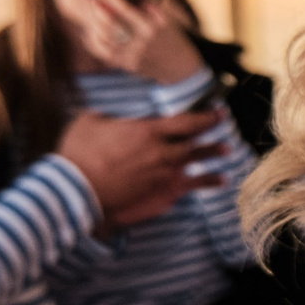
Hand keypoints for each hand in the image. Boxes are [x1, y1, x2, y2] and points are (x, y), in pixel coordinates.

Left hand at [56, 0, 203, 85]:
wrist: (179, 68)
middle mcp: (140, 44)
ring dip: (94, 25)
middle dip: (100, 11)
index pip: (128, 13)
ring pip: (104, 40)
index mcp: (152, 30)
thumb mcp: (168, 22)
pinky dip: (94, 42)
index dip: (115, 1)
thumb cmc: (173, 39)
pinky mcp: (126, 65)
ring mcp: (131, 56)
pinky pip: (104, 53)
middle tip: (94, 0)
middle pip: (112, 26)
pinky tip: (90, 32)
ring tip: (92, 13)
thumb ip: (151, 8)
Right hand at [56, 110, 225, 230]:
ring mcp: (164, 174)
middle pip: (195, 141)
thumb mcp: (89, 122)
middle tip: (225, 127)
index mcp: (147, 131)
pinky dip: (208, 181)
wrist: (77, 190)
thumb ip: (107, 117)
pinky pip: (191, 186)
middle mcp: (162, 151)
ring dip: (212, 155)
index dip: (204, 115)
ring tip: (227, 150)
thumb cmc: (79, 154)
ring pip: (195, 162)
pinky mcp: (161, 192)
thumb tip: (111, 118)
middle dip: (211, 133)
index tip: (217, 111)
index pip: (185, 121)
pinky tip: (221, 180)